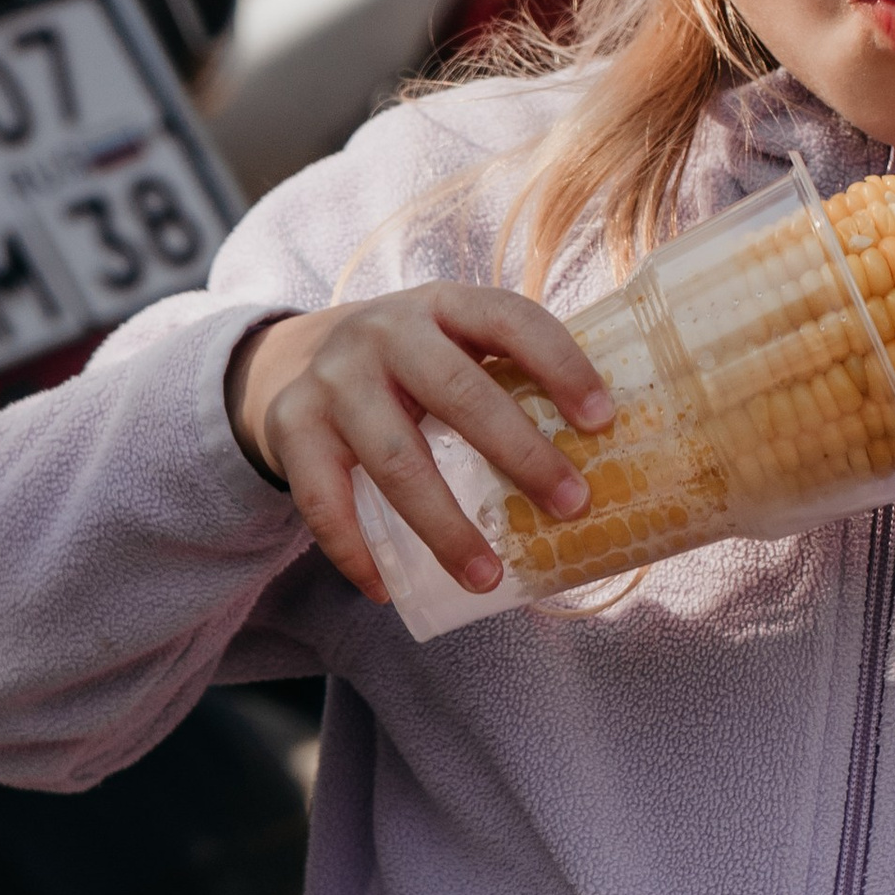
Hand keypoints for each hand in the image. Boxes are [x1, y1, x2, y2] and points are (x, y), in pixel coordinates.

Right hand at [228, 286, 614, 603]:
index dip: (559, 363)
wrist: (293, 359)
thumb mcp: (452, 344)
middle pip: (456, 392)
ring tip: (487, 576)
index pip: (509, 319)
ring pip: (395, 459)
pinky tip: (387, 590)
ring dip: (444, 527)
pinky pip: (324, 500)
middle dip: (519, 453)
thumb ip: (507, 377)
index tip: (602, 420)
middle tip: (570, 504)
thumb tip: (603, 455)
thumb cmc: (407, 367)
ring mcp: (333, 381)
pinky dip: (355, 552)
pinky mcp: (290, 428)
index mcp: (442, 305)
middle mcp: (384, 333)